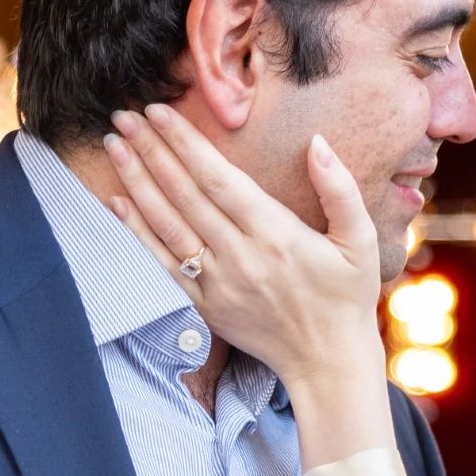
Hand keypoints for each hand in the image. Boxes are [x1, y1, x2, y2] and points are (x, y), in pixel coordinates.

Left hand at [101, 104, 382, 390]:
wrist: (328, 363)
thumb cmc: (347, 298)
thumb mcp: (361, 241)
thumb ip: (340, 189)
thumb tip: (316, 142)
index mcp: (277, 235)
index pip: (218, 178)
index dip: (185, 143)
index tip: (160, 112)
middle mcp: (241, 257)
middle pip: (185, 194)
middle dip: (151, 150)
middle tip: (124, 116)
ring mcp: (218, 284)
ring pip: (167, 225)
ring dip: (136, 182)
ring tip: (114, 146)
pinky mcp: (205, 306)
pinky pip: (162, 265)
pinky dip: (137, 232)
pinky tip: (117, 201)